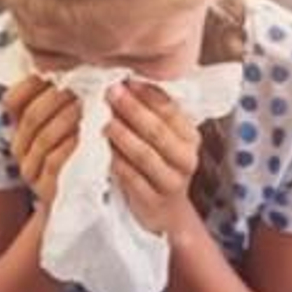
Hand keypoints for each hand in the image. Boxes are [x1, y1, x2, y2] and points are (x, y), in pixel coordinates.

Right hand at [4, 76, 79, 206]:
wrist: (84, 203)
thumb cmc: (83, 153)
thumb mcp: (71, 121)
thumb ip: (65, 97)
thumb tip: (72, 61)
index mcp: (21, 126)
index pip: (15, 99)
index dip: (35, 82)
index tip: (62, 67)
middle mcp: (20, 147)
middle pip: (32, 116)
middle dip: (59, 97)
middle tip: (85, 83)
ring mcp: (30, 170)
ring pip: (43, 138)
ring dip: (68, 119)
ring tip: (91, 105)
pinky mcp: (45, 189)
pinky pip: (54, 163)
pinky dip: (72, 146)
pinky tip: (90, 135)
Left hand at [106, 81, 200, 236]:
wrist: (165, 212)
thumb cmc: (158, 165)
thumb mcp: (164, 139)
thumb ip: (153, 114)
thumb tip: (125, 79)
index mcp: (191, 137)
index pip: (171, 110)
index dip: (148, 93)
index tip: (126, 79)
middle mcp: (186, 158)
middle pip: (157, 130)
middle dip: (132, 109)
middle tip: (110, 92)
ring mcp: (171, 182)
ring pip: (144, 155)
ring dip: (122, 135)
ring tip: (103, 119)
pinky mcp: (153, 201)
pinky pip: (131, 178)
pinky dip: (115, 161)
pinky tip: (100, 149)